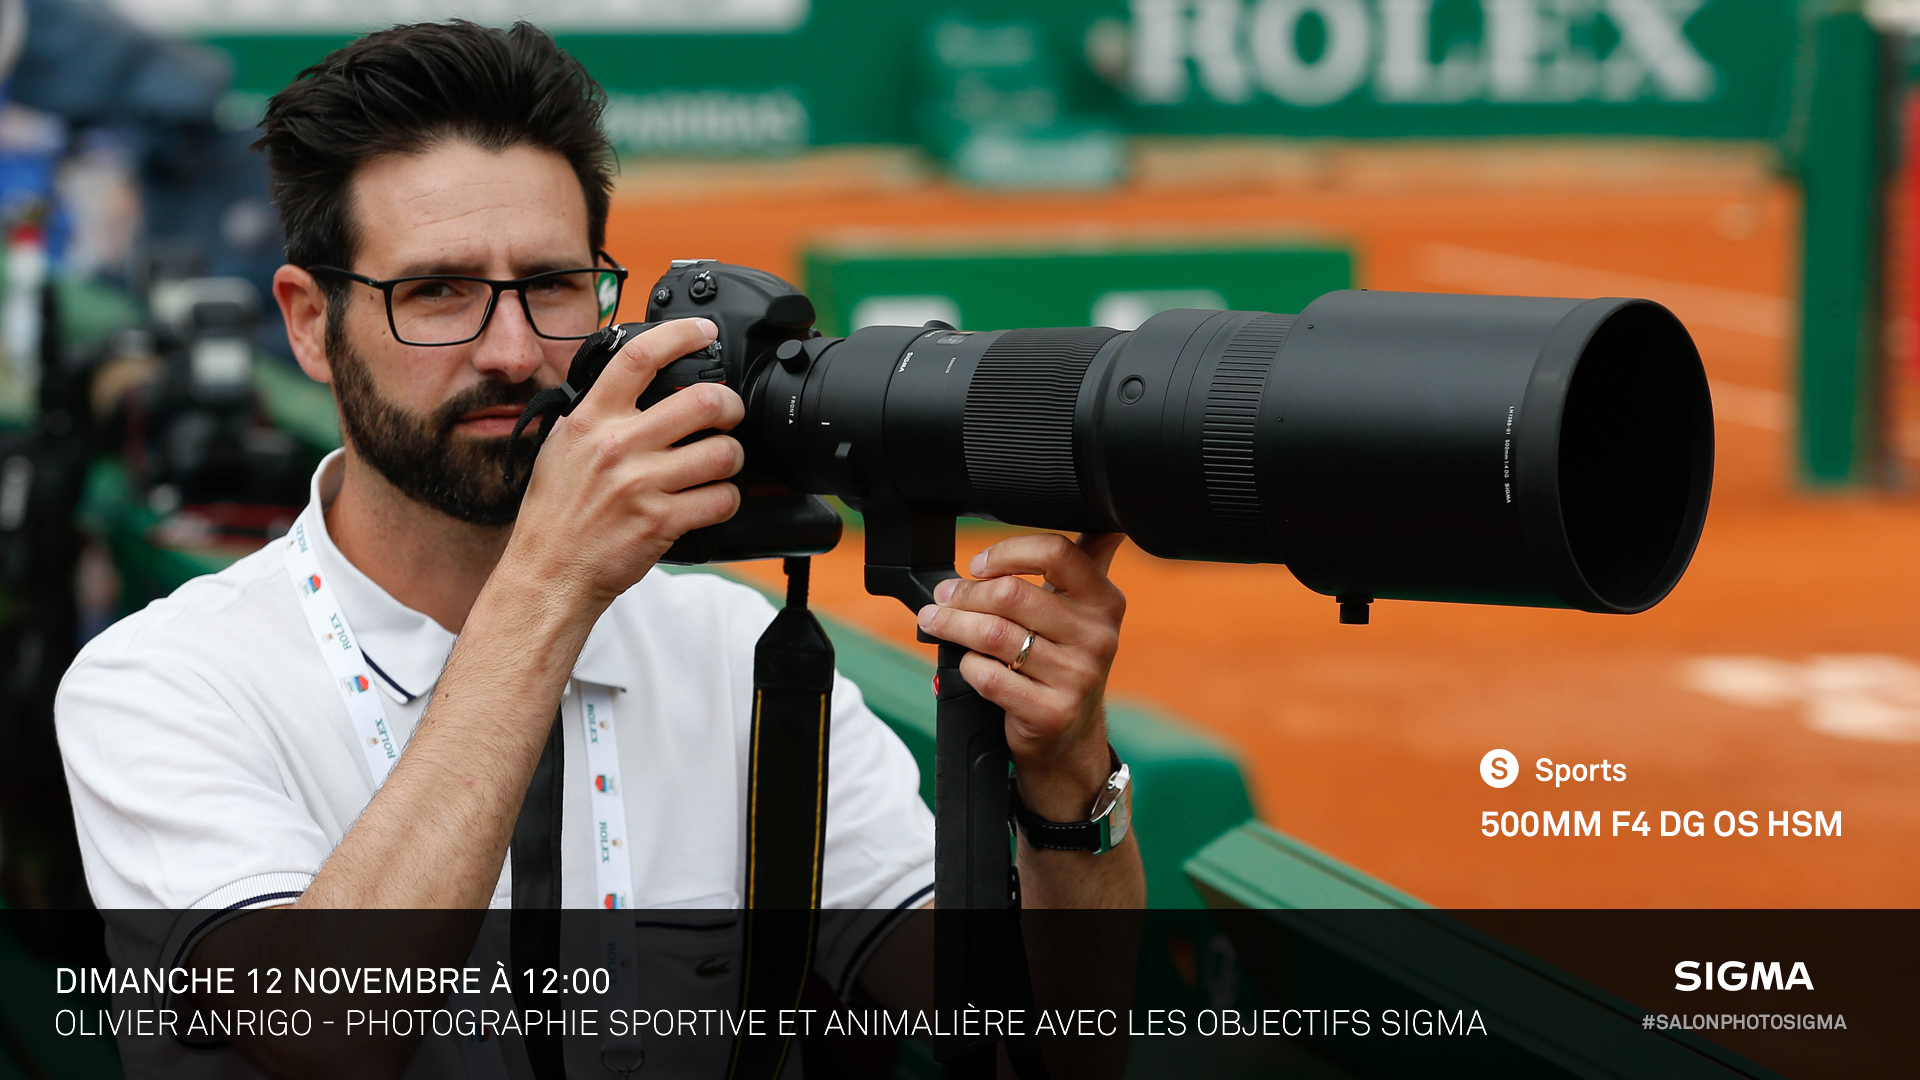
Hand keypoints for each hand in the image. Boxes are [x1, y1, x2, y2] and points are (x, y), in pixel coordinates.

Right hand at [501, 318, 744, 611]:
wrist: (548, 573)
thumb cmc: (555, 514)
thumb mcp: (563, 448)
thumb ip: (597, 415)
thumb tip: (633, 384)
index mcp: (591, 420)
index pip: (639, 357)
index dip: (680, 335)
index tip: (705, 332)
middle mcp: (618, 446)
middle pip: (702, 401)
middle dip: (730, 404)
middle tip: (729, 412)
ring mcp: (642, 485)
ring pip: (723, 452)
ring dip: (733, 457)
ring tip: (722, 463)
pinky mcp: (662, 522)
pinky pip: (722, 499)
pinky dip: (727, 499)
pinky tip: (714, 500)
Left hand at [917, 532, 1126, 820]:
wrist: (1070, 738)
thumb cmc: (1064, 663)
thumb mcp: (1083, 611)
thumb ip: (1085, 562)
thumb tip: (1103, 516)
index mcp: (1105, 601)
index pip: (1056, 554)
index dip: (1007, 553)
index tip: (980, 565)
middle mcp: (1097, 637)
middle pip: (1011, 595)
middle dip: (964, 594)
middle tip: (942, 598)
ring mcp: (1076, 677)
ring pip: (993, 635)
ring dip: (953, 625)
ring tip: (937, 621)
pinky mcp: (1050, 711)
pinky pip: (988, 676)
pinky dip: (966, 665)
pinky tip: (966, 663)